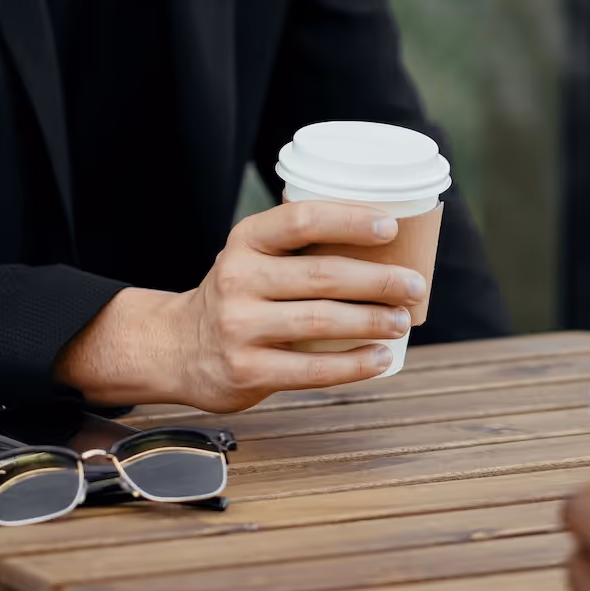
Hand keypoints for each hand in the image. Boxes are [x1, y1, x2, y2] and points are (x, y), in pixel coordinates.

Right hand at [57, 201, 428, 411]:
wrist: (175, 348)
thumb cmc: (238, 295)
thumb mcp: (253, 257)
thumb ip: (299, 248)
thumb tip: (390, 241)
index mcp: (245, 241)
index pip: (301, 220)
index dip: (350, 220)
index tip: (391, 226)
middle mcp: (237, 279)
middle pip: (322, 275)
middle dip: (379, 281)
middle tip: (415, 286)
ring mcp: (239, 326)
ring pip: (321, 321)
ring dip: (372, 322)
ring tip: (402, 321)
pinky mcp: (246, 370)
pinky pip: (312, 370)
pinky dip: (354, 365)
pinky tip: (381, 358)